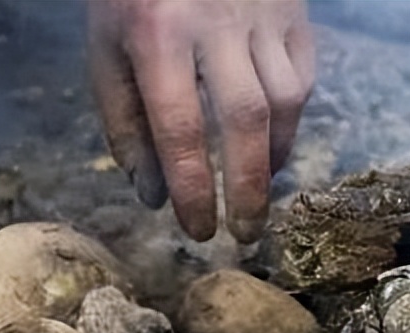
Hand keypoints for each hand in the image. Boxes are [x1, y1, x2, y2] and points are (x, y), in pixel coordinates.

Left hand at [88, 0, 314, 242]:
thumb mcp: (107, 47)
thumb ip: (125, 120)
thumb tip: (153, 194)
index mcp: (156, 33)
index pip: (179, 128)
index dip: (192, 189)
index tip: (197, 230)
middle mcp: (215, 23)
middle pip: (245, 120)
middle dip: (247, 188)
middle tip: (244, 234)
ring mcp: (262, 15)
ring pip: (284, 100)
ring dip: (273, 157)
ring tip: (256, 192)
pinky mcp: (293, 13)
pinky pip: (303, 78)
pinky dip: (291, 120)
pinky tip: (272, 143)